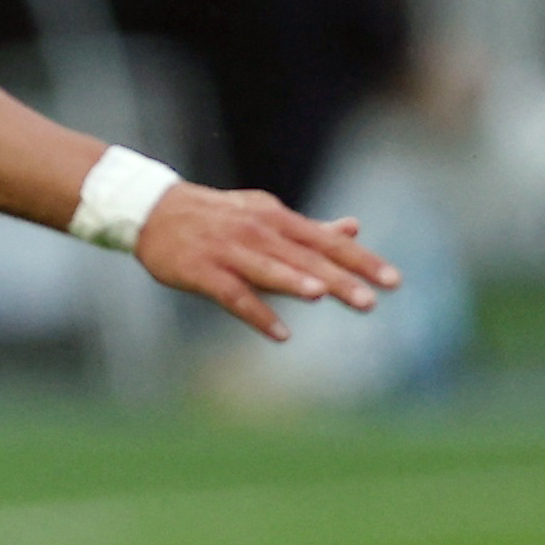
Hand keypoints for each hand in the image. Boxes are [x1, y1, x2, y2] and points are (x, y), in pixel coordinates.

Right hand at [132, 182, 398, 340]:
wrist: (152, 210)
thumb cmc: (217, 217)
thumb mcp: (264, 214)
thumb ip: (309, 228)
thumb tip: (353, 227)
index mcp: (277, 219)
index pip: (327, 241)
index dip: (360, 260)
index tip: (392, 281)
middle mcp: (256, 232)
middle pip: (303, 258)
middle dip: (337, 279)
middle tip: (369, 301)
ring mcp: (228, 251)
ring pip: (267, 269)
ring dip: (293, 282)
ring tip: (320, 296)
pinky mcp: (202, 271)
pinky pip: (234, 295)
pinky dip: (257, 313)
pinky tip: (281, 334)